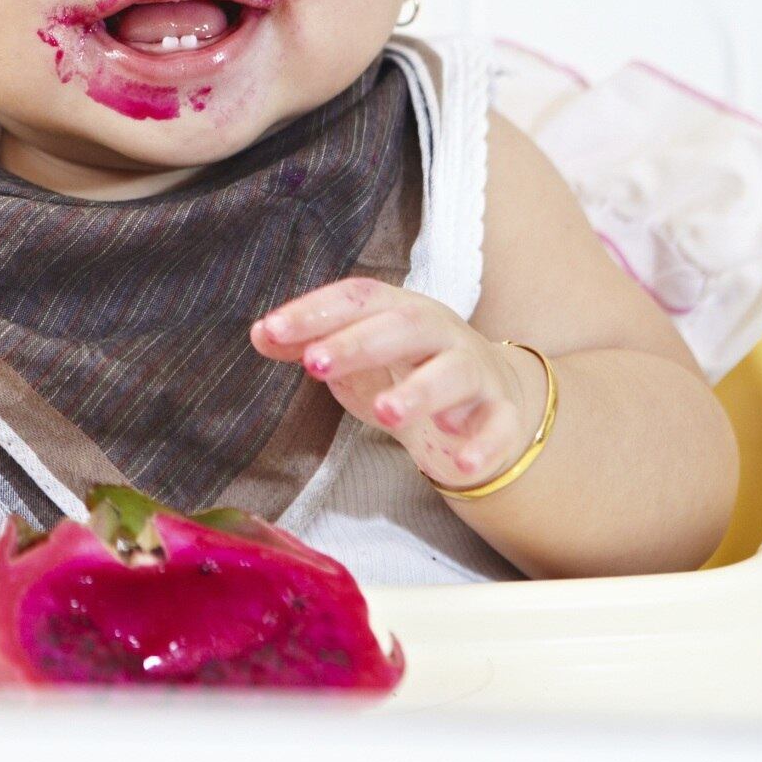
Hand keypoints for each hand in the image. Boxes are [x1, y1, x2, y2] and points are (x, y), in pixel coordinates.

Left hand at [250, 277, 543, 491]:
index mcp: (400, 311)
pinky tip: (460, 462)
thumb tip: (260, 334)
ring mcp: (475, 373)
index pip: (358, 298)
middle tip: (315, 366)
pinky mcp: (501, 416)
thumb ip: (311, 344)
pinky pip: (500, 427)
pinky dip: (483, 445)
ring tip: (386, 412)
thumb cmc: (407, 370)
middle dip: (360, 344)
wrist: (485, 399)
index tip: (272, 331)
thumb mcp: (357, 356)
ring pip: (455, 373)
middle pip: (405, 327)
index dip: (315, 311)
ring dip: (421, 390)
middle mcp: (441, 334)